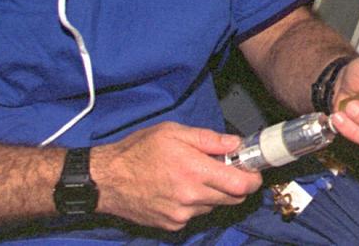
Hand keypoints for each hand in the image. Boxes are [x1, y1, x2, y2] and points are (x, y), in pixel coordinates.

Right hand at [92, 122, 262, 230]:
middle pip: (233, 199)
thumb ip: (209, 139)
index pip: (240, 185)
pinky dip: (195, 203)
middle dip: (236, 185)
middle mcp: (191, 198)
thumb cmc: (137, 151)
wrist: (106, 181)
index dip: (253, 178)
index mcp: (194, 171)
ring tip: (194, 176)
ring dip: (213, 194)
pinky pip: (195, 215)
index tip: (253, 170)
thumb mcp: (174, 133)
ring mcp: (181, 215)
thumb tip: (235, 143)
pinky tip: (179, 189)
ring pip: (214, 206)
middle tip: (226, 169)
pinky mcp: (171, 225)